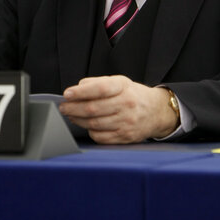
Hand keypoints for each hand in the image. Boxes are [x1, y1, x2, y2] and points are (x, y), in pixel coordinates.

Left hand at [60, 75, 179, 143]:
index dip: (81, 92)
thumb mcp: (119, 82)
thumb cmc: (132, 95)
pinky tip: (87, 125)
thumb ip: (97, 83)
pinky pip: (100, 137)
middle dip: (73, 108)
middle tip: (63, 107)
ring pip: (94, 123)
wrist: (156, 111)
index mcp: (123, 87)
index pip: (100, 89)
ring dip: (78, 120)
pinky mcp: (125, 137)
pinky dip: (90, 131)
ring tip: (71, 115)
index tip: (67, 94)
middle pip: (93, 108)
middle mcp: (126, 104)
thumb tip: (78, 88)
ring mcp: (126, 122)